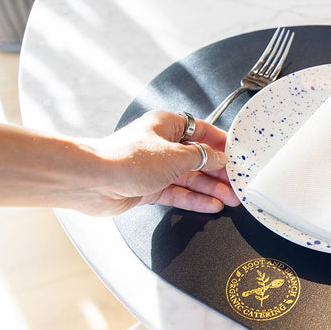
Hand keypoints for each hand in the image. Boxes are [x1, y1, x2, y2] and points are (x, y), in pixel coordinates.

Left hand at [91, 110, 240, 214]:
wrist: (92, 181)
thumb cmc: (125, 158)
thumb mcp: (176, 155)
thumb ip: (202, 157)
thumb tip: (219, 158)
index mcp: (166, 125)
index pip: (202, 131)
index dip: (221, 143)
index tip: (237, 154)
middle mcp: (161, 145)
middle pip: (198, 157)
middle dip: (219, 171)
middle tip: (237, 182)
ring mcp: (155, 168)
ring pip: (189, 177)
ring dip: (210, 188)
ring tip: (230, 198)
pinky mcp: (149, 188)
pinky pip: (178, 193)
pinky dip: (195, 199)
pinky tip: (211, 204)